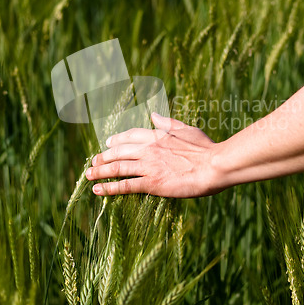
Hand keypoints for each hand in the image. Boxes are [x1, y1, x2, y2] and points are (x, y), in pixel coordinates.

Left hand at [86, 112, 219, 196]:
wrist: (214, 165)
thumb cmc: (205, 148)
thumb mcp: (186, 129)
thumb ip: (168, 123)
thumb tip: (154, 115)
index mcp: (157, 135)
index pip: (131, 135)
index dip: (117, 139)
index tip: (109, 143)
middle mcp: (148, 149)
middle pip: (119, 152)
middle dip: (104, 156)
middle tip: (94, 160)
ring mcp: (148, 166)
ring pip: (118, 168)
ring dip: (100, 171)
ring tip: (89, 174)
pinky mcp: (152, 183)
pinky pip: (125, 185)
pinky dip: (109, 187)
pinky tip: (98, 190)